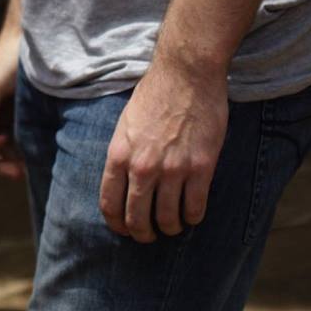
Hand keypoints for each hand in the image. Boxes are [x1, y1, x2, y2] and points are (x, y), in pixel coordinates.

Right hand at [0, 32, 24, 178]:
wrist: (34, 42)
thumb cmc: (9, 60)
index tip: (5, 140)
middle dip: (0, 163)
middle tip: (20, 173)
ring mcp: (3, 116)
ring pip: (3, 149)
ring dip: (13, 160)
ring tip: (30, 165)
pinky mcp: (20, 115)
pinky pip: (18, 140)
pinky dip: (23, 150)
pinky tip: (35, 153)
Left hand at [99, 58, 227, 241]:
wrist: (186, 75)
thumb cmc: (154, 96)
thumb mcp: (125, 125)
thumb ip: (123, 155)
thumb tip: (124, 184)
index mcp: (119, 155)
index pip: (110, 204)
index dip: (116, 224)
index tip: (124, 230)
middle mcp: (142, 167)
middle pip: (137, 218)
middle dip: (143, 234)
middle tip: (150, 235)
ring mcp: (172, 169)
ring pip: (168, 219)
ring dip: (170, 228)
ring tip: (173, 226)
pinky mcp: (200, 168)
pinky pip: (195, 208)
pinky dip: (193, 218)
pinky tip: (192, 215)